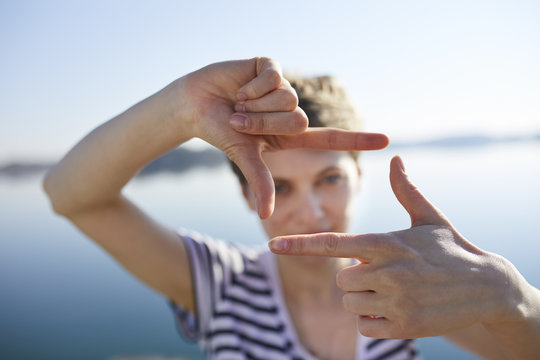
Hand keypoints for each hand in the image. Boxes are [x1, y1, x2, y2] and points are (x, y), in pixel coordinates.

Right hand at [180, 57, 388, 217]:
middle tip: (243, 120)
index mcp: (290, 134)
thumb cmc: (220, 132)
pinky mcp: (270, 67)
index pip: (331, 138)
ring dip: (256, 105)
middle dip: (265, 123)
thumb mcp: (244, 157)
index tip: (387, 142)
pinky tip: (239, 86)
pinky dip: (251, 86)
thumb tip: (266, 216)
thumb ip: (260, 182)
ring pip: (288, 98)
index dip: (358, 139)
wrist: (195, 105)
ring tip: (239, 103)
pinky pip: (274, 77)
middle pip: (300, 120)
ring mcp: (282, 88)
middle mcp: (290, 111)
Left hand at [269, 156, 523, 338]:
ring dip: (365, 300)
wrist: (488, 287)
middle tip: (381, 275)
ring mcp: (395, 300)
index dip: (301, 244)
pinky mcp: (404, 326)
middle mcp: (387, 271)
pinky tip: (398, 310)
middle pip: (341, 281)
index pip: (333, 243)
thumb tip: (395, 157)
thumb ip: (405, 190)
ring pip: (351, 304)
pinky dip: (374, 320)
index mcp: (386, 242)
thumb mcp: (429, 217)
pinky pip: (366, 325)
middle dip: (355, 279)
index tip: (274, 243)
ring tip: (394, 291)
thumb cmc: (452, 249)